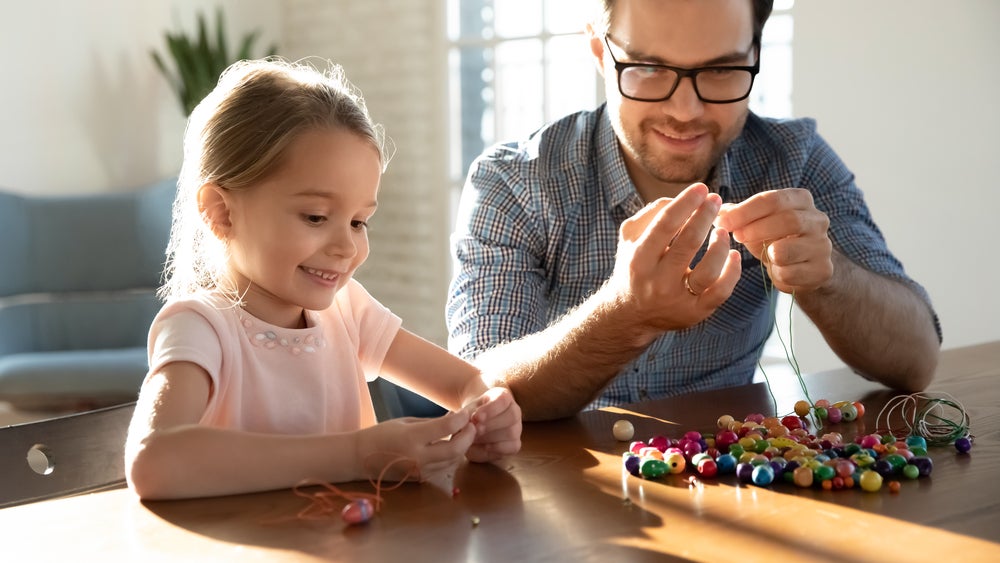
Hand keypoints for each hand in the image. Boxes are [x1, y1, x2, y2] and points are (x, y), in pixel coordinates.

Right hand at [356, 410, 476, 482]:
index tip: (467, 412)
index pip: (447, 428)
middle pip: (456, 449)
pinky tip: (451, 446)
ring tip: (462, 434)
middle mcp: (418, 457)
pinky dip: (452, 457)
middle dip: (469, 436)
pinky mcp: (420, 480)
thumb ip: (432, 423)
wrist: (360, 458)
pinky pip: (444, 468)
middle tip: (471, 425)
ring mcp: (420, 471)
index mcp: (412, 438)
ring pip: (453, 461)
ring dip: (462, 447)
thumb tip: (456, 417)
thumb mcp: (406, 422)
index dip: (462, 418)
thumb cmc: (381, 434)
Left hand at [464, 387, 521, 462]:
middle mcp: (514, 411)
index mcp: (504, 396)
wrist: (472, 424)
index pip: (503, 400)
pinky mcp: (515, 443)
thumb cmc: (470, 414)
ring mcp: (517, 428)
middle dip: (491, 424)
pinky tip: (486, 447)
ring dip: (492, 437)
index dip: (491, 409)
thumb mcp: (466, 410)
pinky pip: (514, 447)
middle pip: (512, 416)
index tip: (476, 416)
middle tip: (475, 429)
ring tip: (476, 438)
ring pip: (512, 432)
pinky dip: (499, 448)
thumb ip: (465, 417)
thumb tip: (469, 426)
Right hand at [611, 183, 740, 333]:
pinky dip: (732, 271)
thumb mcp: (631, 237)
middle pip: (689, 242)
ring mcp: (677, 300)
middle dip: (706, 215)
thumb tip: (683, 199)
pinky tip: (734, 255)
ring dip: (721, 244)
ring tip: (722, 230)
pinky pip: (721, 292)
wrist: (630, 314)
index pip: (665, 224)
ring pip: (709, 270)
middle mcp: (657, 282)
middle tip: (716, 200)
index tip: (701, 188)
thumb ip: (652, 213)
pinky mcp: (695, 313)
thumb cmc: (634, 266)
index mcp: (639, 259)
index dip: (686, 203)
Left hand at [714, 188, 831, 292]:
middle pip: (787, 220)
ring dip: (767, 253)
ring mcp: (823, 245)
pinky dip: (777, 273)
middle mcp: (818, 219)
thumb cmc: (775, 238)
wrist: (804, 266)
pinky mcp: (823, 270)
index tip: (722, 222)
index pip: (773, 199)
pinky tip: (777, 270)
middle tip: (736, 236)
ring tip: (764, 254)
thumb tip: (717, 213)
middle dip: (756, 229)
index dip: (745, 211)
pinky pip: (791, 273)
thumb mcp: (756, 222)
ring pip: (788, 250)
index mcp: (801, 200)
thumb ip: (736, 215)